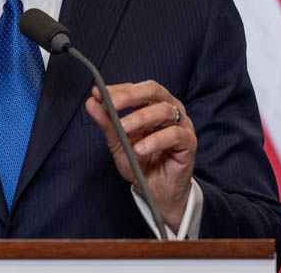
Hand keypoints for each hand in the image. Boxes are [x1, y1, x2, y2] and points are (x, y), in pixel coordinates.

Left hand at [84, 81, 195, 232]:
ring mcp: (181, 124)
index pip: (136, 88)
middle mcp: (169, 109)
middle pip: (154, 91)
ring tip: (123, 129)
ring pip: (164, 111)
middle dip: (130, 95)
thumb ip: (107, 122)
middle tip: (112, 104)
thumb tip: (91, 102)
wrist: (155, 191)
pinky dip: (155, 140)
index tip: (98, 93)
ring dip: (141, 118)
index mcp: (152, 104)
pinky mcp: (189, 143)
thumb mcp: (118, 142)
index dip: (118, 89)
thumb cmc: (140, 162)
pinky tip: (139, 148)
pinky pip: (174, 135)